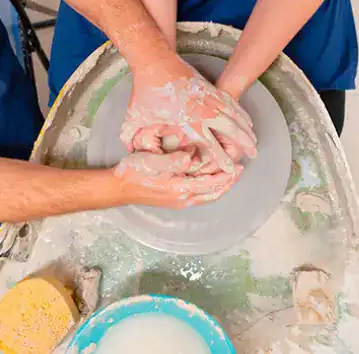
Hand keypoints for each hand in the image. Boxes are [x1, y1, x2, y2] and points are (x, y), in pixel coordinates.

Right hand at [114, 151, 242, 208]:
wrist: (119, 187)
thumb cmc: (134, 171)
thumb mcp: (152, 161)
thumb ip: (173, 160)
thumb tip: (191, 157)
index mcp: (180, 189)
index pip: (211, 183)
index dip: (227, 175)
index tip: (239, 166)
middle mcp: (182, 198)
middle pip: (212, 193)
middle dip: (227, 182)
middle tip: (239, 170)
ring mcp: (178, 201)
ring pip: (206, 195)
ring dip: (219, 186)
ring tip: (229, 174)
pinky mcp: (174, 199)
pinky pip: (198, 195)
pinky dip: (209, 187)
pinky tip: (210, 179)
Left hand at [122, 58, 256, 173]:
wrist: (155, 61)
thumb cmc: (145, 90)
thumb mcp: (135, 116)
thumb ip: (131, 136)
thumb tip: (129, 153)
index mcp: (186, 120)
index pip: (209, 143)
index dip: (220, 157)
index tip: (229, 168)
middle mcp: (201, 109)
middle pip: (229, 128)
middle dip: (243, 142)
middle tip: (253, 154)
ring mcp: (208, 97)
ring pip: (234, 115)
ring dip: (245, 128)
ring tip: (254, 140)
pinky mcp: (210, 88)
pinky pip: (230, 103)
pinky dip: (240, 113)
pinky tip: (247, 120)